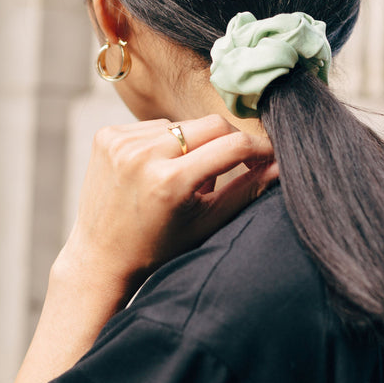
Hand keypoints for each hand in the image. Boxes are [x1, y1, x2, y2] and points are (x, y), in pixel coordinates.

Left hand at [58, 114, 277, 304]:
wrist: (101, 257)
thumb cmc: (159, 248)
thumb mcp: (207, 223)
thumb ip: (246, 191)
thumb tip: (282, 165)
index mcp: (170, 182)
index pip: (233, 146)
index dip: (259, 149)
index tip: (270, 156)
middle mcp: (142, 156)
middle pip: (210, 125)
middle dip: (229, 141)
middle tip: (234, 165)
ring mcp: (120, 143)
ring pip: (182, 125)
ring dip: (193, 144)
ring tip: (185, 176)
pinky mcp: (106, 136)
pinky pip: (153, 126)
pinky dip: (164, 143)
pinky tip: (158, 169)